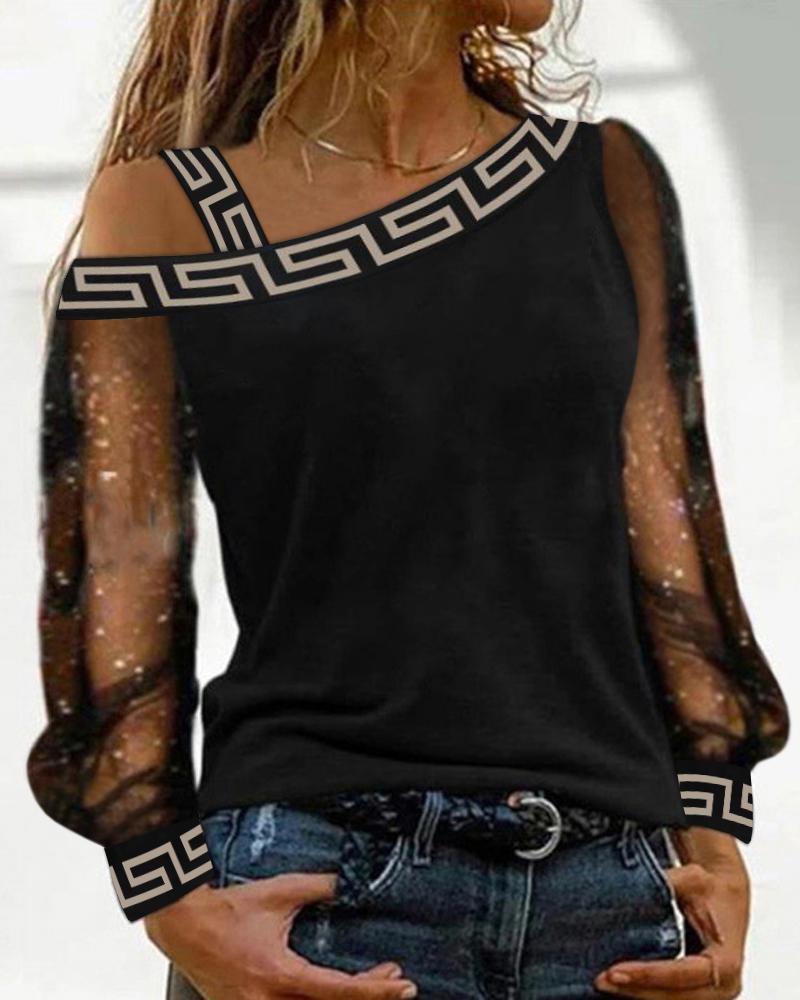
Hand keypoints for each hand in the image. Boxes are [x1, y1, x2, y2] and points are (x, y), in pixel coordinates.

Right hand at [144, 872, 418, 998]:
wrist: (183, 925)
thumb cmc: (228, 910)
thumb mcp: (278, 892)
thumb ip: (316, 887)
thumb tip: (346, 882)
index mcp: (279, 975)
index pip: (337, 991)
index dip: (374, 990)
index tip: (401, 984)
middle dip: (367, 997)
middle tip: (393, 983)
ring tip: (370, 985)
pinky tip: (330, 994)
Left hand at [594, 829, 749, 999]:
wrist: (725, 893)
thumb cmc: (708, 886)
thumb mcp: (690, 879)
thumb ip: (666, 884)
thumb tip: (632, 887)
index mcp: (726, 959)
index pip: (681, 974)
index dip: (647, 974)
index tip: (615, 971)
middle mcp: (725, 984)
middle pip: (676, 997)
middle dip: (637, 990)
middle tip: (601, 980)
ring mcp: (715, 994)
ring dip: (639, 994)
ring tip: (605, 983)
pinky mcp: (702, 993)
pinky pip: (672, 997)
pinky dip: (647, 992)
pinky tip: (621, 985)